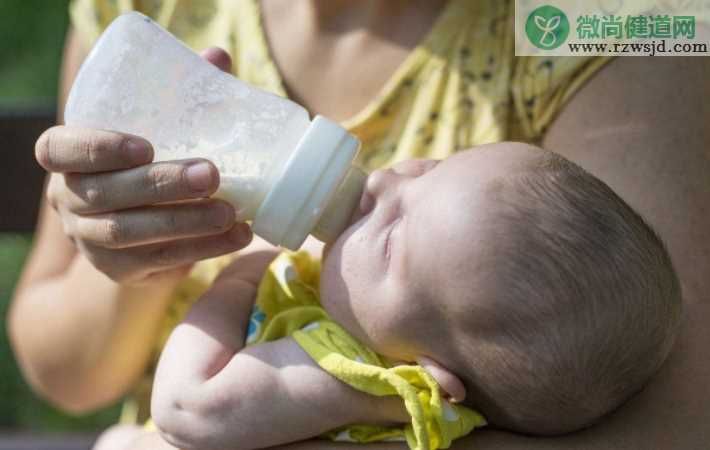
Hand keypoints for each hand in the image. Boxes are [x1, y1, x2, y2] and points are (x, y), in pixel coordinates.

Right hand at [37, 48, 252, 284]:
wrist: (146, 228)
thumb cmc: (152, 163)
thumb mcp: (159, 129)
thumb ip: (183, 95)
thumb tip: (218, 57)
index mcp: (68, 158)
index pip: (58, 149)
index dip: (96, 147)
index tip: (145, 145)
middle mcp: (69, 199)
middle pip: (104, 193)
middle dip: (161, 184)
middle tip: (211, 174)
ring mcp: (89, 239)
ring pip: (129, 233)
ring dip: (185, 222)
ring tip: (231, 213)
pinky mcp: (119, 270)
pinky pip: (158, 261)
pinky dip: (201, 248)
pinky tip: (236, 236)